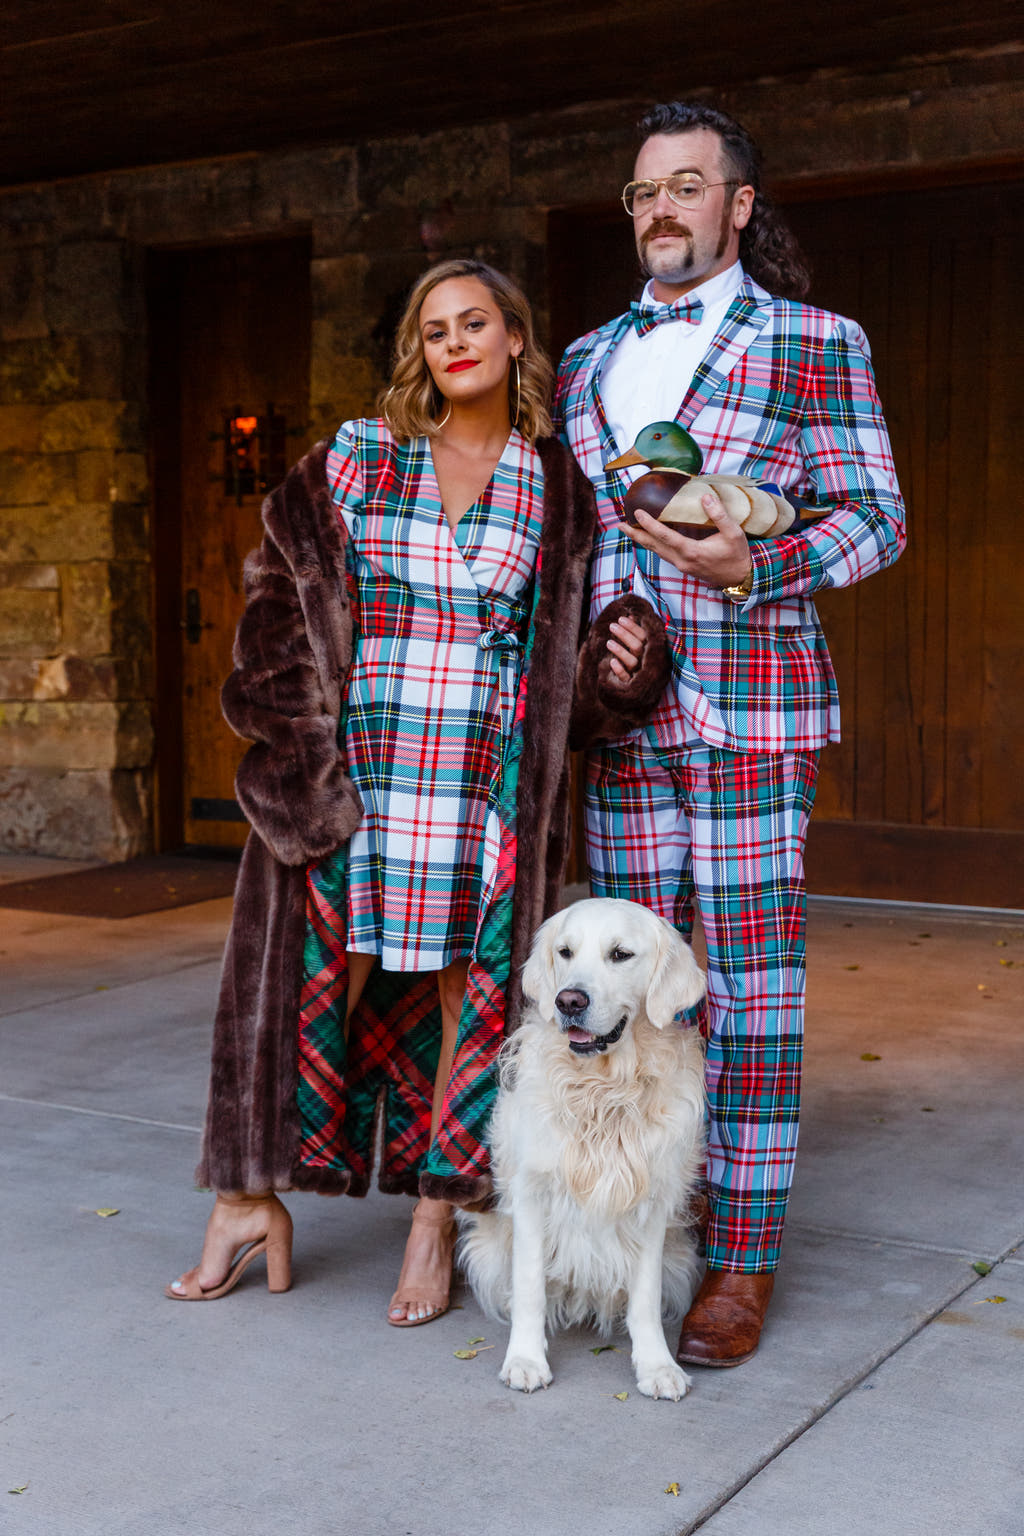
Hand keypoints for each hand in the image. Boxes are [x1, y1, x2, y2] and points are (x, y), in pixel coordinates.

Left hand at [605, 614, 645, 680]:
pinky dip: (619, 669)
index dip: (632, 627)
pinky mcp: (630, 684)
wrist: (636, 688)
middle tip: (612, 626)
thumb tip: (631, 614)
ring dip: (620, 651)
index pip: (644, 636)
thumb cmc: (634, 660)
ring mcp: (638, 673)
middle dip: (624, 635)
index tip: (621, 618)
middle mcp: (645, 661)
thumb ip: (633, 632)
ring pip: (632, 661)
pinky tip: (611, 662)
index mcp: (648, 650)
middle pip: (637, 646)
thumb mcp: (634, 645)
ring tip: (608, 642)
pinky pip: (625, 677)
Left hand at [622, 488, 753, 588]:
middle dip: (635, 535)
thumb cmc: (738, 555)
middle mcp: (682, 560)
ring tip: (628, 530)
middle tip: (619, 524)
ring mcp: (682, 566)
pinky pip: (663, 555)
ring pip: (656, 552)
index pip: (664, 536)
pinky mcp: (684, 567)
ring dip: (641, 540)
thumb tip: (705, 497)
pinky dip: (652, 545)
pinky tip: (649, 539)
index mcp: (692, 551)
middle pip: (653, 546)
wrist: (741, 579)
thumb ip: (719, 515)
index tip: (636, 513)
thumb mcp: (734, 533)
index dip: (649, 524)